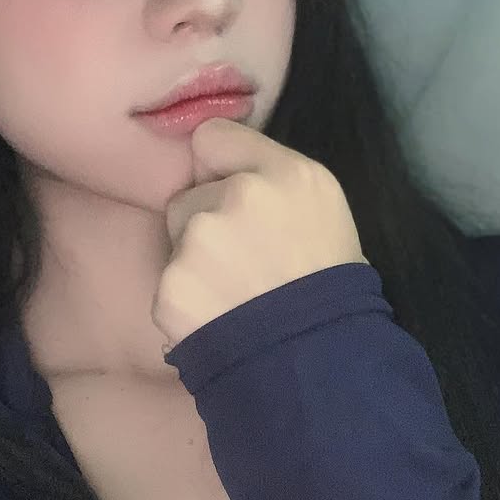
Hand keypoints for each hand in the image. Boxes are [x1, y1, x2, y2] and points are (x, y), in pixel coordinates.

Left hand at [152, 116, 368, 353]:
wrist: (315, 362)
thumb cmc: (329, 280)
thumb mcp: (322, 205)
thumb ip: (269, 171)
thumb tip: (215, 159)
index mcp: (282, 173)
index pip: (210, 137)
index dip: (216, 166)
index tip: (229, 191)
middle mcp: (236, 198)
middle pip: (189, 195)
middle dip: (207, 220)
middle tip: (246, 259)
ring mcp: (198, 244)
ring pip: (177, 240)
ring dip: (196, 261)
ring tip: (236, 292)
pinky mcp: (171, 288)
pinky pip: (170, 282)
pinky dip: (188, 300)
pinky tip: (221, 315)